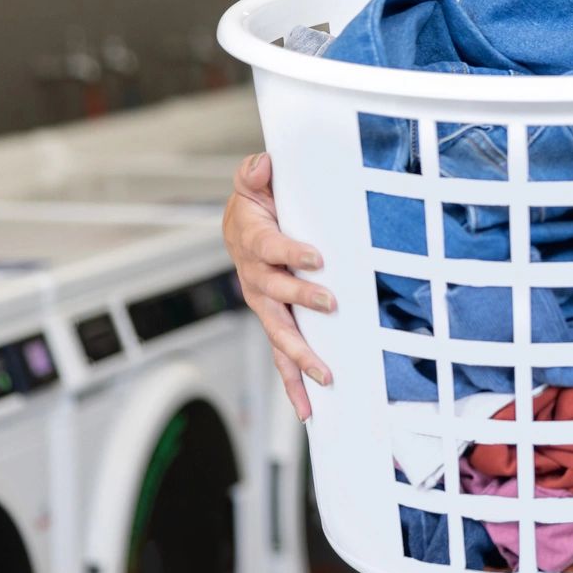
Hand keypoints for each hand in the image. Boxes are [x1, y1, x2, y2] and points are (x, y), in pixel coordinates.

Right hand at [223, 152, 335, 419]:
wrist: (242, 224)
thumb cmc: (255, 204)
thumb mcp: (253, 181)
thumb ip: (255, 173)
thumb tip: (263, 165)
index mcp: (252, 242)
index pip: (270, 249)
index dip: (290, 252)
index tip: (315, 256)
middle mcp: (255, 279)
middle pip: (275, 295)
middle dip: (301, 301)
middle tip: (330, 304)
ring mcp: (265, 304)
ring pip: (279, 334)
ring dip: (299, 356)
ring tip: (324, 378)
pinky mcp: (276, 320)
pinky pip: (282, 354)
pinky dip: (292, 382)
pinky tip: (307, 407)